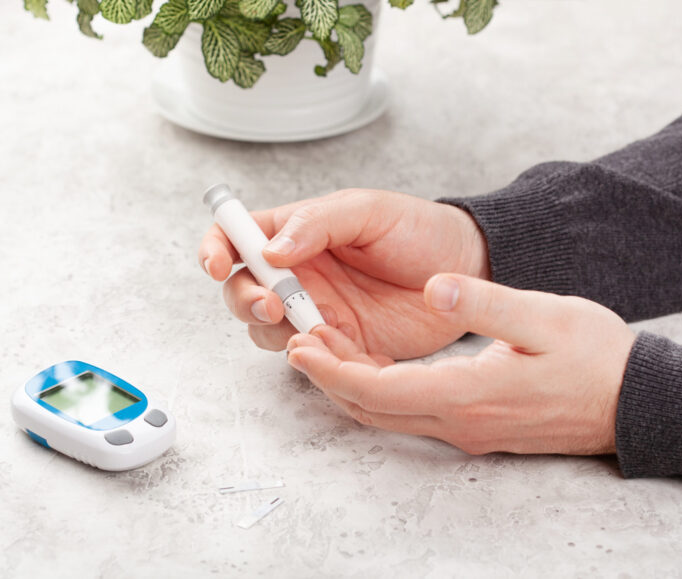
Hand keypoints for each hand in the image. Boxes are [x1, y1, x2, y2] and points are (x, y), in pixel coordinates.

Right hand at [198, 189, 488, 359]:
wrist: (467, 270)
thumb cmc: (418, 230)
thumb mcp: (368, 210)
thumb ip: (316, 223)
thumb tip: (270, 250)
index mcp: (295, 233)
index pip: (236, 238)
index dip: (214, 250)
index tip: (216, 264)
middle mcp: (297, 274)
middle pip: (241, 291)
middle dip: (245, 301)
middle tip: (273, 303)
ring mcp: (317, 312)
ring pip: (267, 331)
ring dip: (277, 332)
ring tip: (317, 325)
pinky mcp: (341, 345)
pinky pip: (310, 359)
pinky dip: (315, 358)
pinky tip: (344, 345)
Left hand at [286, 274, 636, 454]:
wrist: (634, 402)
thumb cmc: (595, 358)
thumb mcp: (543, 316)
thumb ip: (484, 302)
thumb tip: (434, 288)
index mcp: (468, 395)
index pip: (377, 391)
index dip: (331, 369)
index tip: (298, 344)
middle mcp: (460, 422)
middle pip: (372, 410)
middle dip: (329, 378)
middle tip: (298, 343)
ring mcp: (468, 430)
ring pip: (389, 416)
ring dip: (352, 385)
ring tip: (325, 348)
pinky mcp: (477, 427)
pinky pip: (412, 415)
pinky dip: (381, 392)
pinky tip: (373, 365)